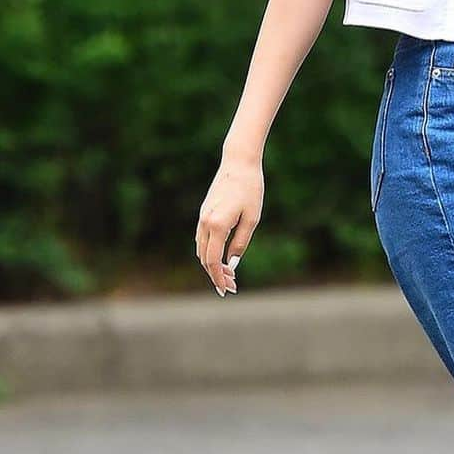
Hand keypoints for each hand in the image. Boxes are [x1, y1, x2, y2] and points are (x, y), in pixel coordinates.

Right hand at [195, 153, 263, 295]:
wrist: (239, 163)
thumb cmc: (251, 189)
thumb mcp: (252, 218)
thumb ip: (241, 242)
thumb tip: (232, 264)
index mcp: (217, 225)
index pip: (213, 261)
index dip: (218, 278)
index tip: (226, 290)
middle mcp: (205, 223)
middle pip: (204, 259)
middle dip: (216, 275)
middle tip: (231, 287)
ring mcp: (202, 217)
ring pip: (201, 250)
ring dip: (211, 264)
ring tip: (228, 275)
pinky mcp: (204, 212)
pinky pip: (202, 239)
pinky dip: (209, 252)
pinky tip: (221, 257)